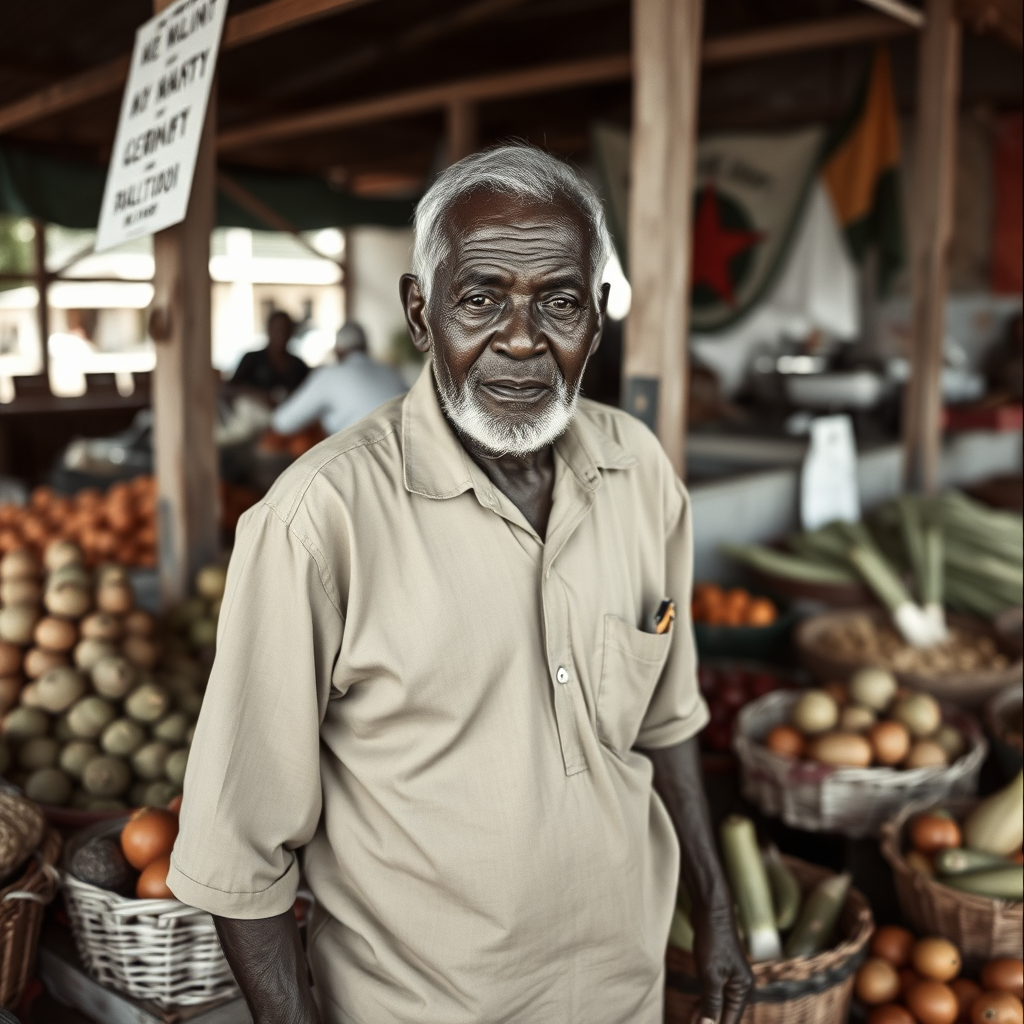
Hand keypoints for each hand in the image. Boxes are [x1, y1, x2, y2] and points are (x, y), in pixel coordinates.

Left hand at [690, 898, 752, 1023]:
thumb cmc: (713, 941)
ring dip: (705, 1013)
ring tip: (690, 1020)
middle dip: (710, 1021)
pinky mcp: (719, 969)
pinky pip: (713, 992)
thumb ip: (711, 1003)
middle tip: (690, 1023)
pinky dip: (704, 1001)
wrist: (710, 911)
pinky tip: (694, 1009)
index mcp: (743, 989)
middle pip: (725, 1013)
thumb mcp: (711, 976)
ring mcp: (730, 977)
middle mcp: (740, 985)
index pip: (731, 1020)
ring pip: (718, 1003)